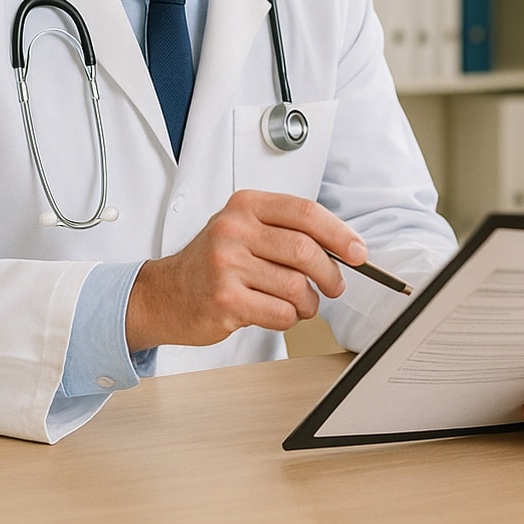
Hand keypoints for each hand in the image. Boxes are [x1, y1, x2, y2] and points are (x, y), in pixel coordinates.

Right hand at [125, 189, 367, 350]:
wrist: (164, 294)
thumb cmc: (212, 263)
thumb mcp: (244, 230)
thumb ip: (287, 231)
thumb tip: (344, 247)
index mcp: (245, 206)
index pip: (305, 212)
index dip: (339, 234)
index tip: (358, 252)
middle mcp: (234, 230)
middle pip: (305, 251)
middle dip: (330, 274)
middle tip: (334, 286)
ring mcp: (227, 265)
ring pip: (296, 286)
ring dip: (308, 303)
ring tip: (299, 304)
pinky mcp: (225, 300)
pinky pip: (280, 312)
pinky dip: (289, 318)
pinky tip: (277, 313)